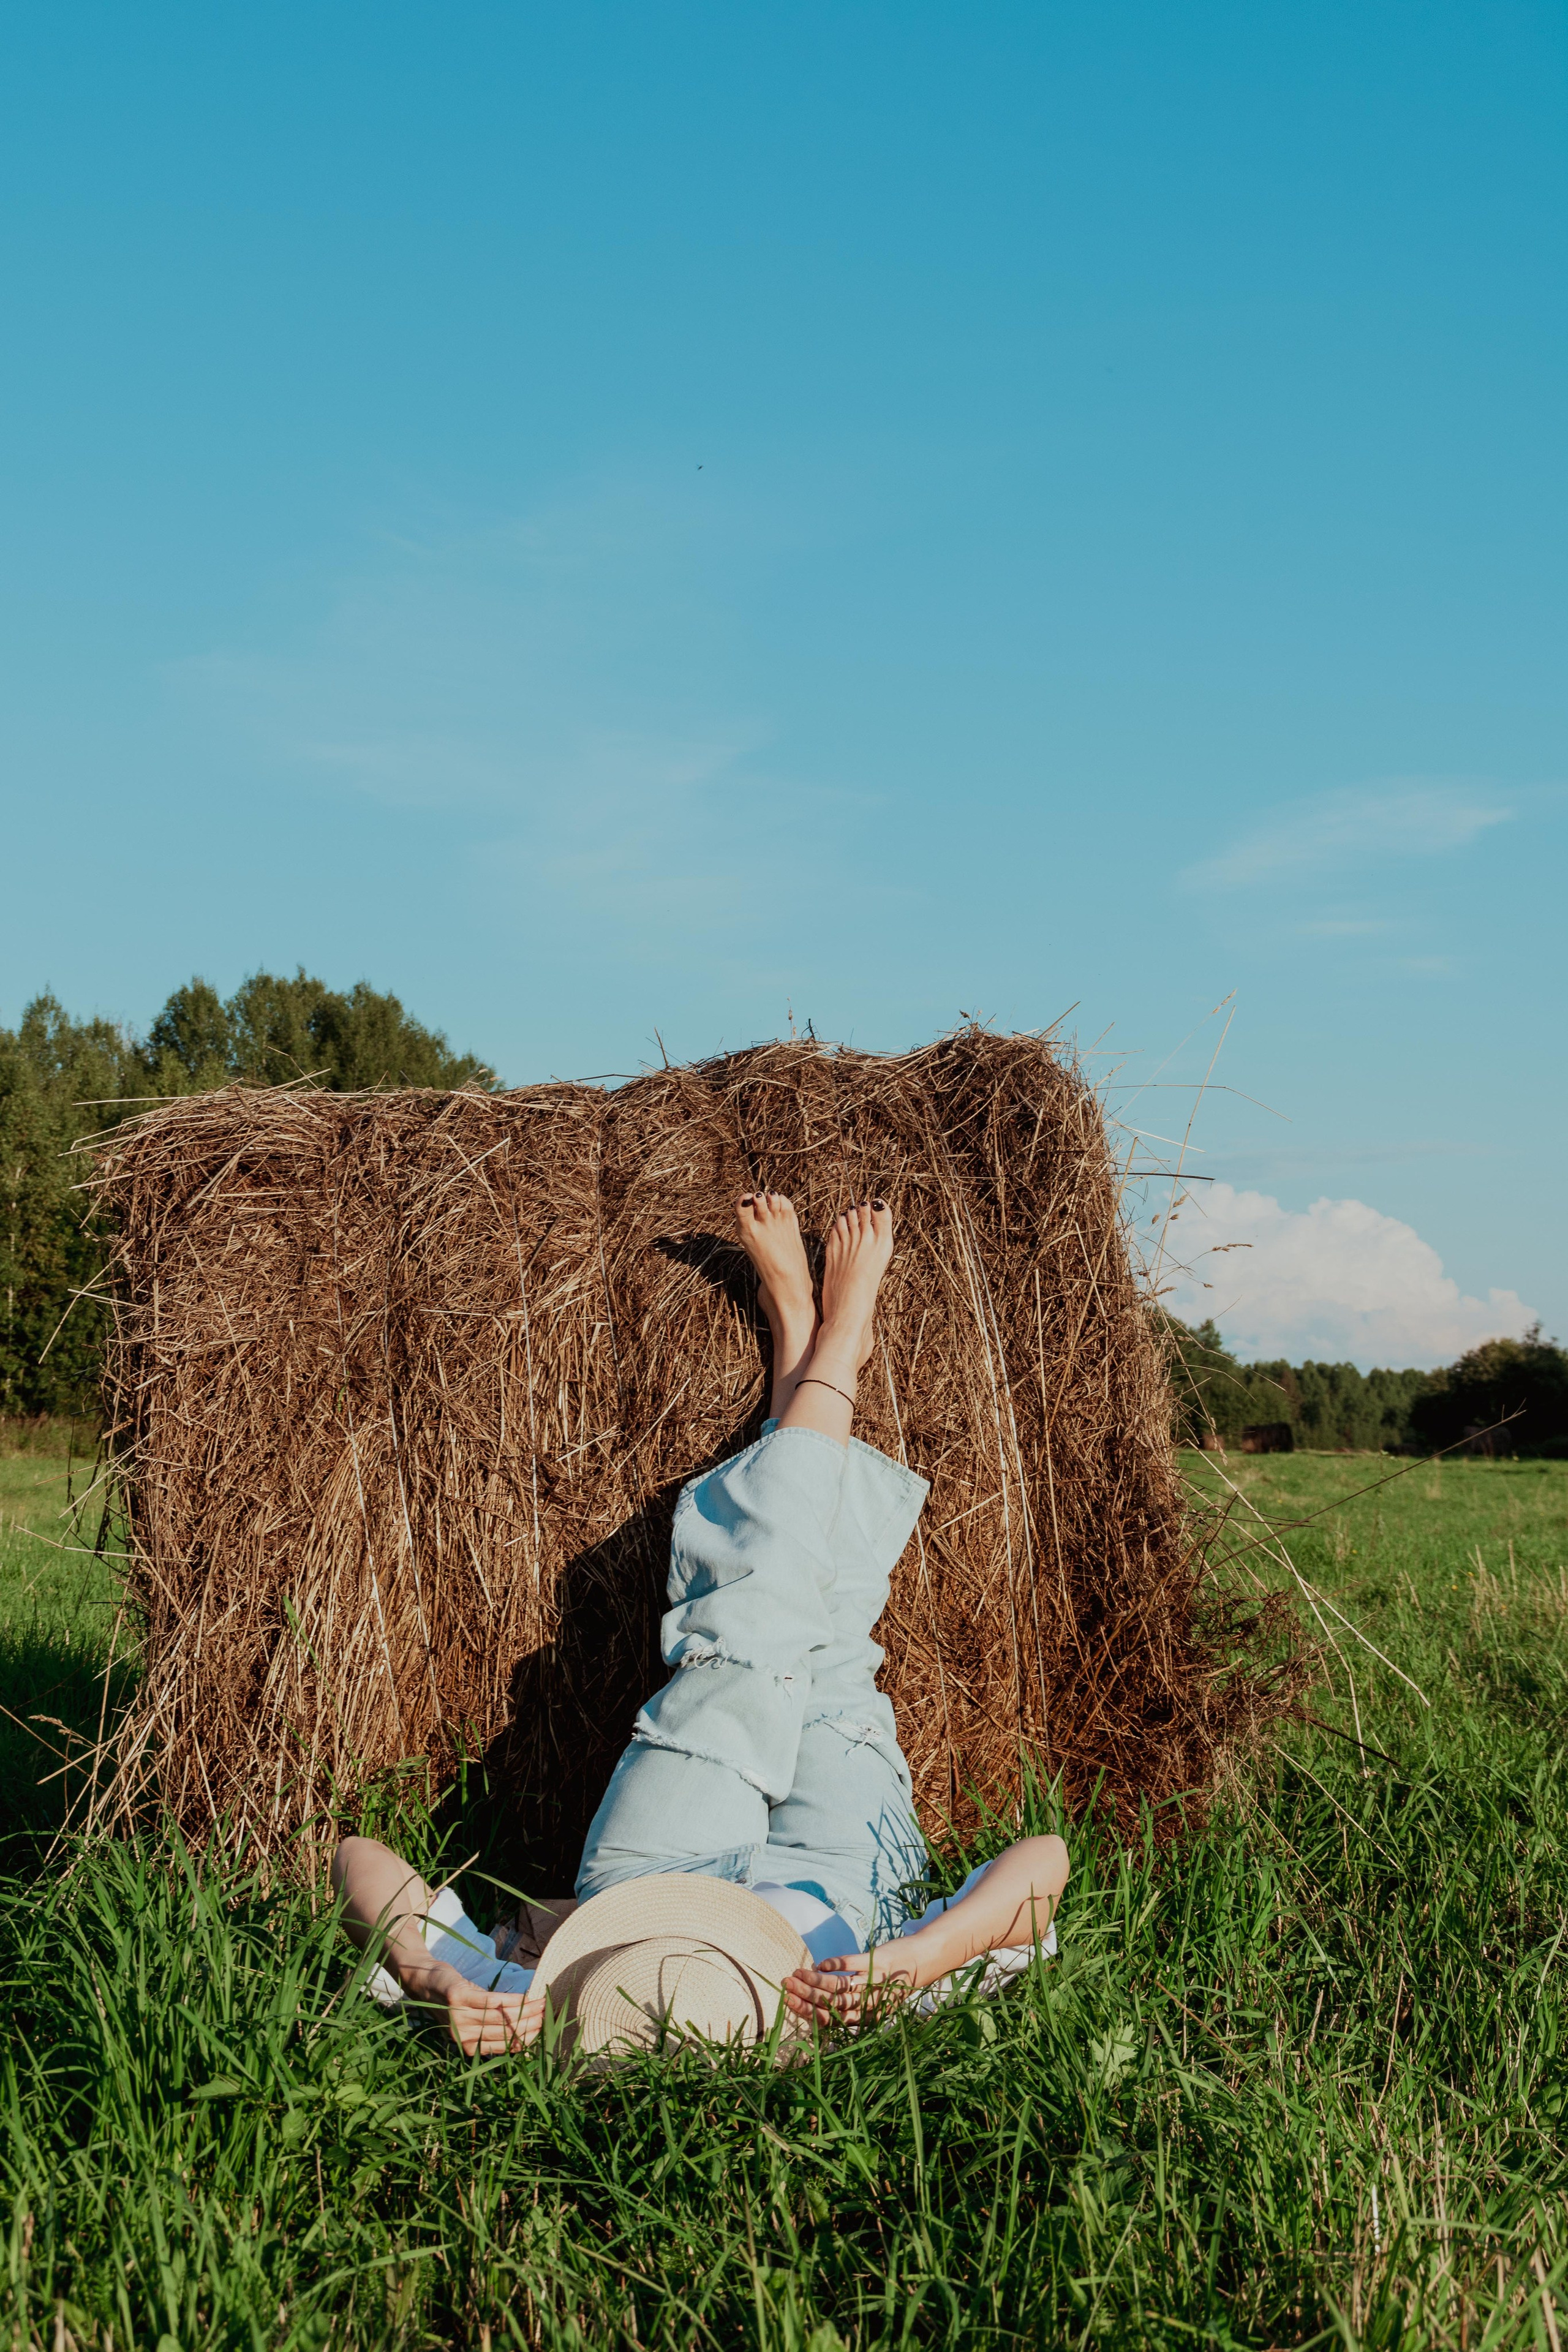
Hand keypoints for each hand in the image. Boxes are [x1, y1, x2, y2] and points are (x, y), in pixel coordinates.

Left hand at [398, 1957, 544, 2055]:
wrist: (423, 1981)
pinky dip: (512, 2000)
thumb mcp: (471, 2019)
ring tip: (542, 2004)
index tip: (543, 2031)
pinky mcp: (459, 1997)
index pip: (503, 2047)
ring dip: (526, 2011)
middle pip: (505, 2033)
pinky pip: (492, 2001)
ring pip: (501, 2018)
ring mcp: (460, 2018)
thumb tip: (523, 2034)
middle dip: (530, 2025)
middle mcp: (463, 2036)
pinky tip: (525, 1997)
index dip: (525, 2040)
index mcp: (467, 2046)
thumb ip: (492, 2028)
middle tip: (548, 2016)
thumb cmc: (453, 2001)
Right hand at [783, 1950, 915, 2027]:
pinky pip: (852, 1964)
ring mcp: (874, 1982)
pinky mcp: (877, 1962)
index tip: (788, 2001)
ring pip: (839, 1986)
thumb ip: (849, 2006)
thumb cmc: (892, 1983)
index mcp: (866, 2017)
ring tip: (796, 1973)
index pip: (831, 2020)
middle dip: (806, 1996)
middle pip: (832, 2003)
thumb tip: (814, 2003)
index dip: (808, 2012)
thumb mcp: (872, 2001)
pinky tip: (819, 1964)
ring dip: (814, 1981)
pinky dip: (834, 1964)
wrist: (921, 1961)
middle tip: (786, 1984)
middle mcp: (870, 2003)